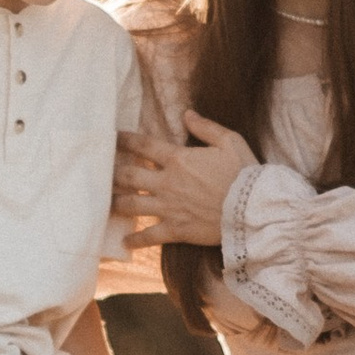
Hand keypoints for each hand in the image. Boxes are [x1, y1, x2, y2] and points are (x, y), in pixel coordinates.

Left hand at [114, 111, 257, 246]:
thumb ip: (206, 127)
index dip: (124, 140)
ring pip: (131, 204)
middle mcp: (167, 182)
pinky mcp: (176, 230)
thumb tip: (186, 114)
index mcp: (178, 159)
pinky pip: (148, 236)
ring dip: (115, 203)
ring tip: (104, 203)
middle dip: (111, 172)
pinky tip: (124, 241)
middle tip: (100, 172)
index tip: (111, 138)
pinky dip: (135, 239)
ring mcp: (168, 207)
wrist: (254, 209)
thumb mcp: (230, 141)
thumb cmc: (245, 173)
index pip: (142, 145)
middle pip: (128, 175)